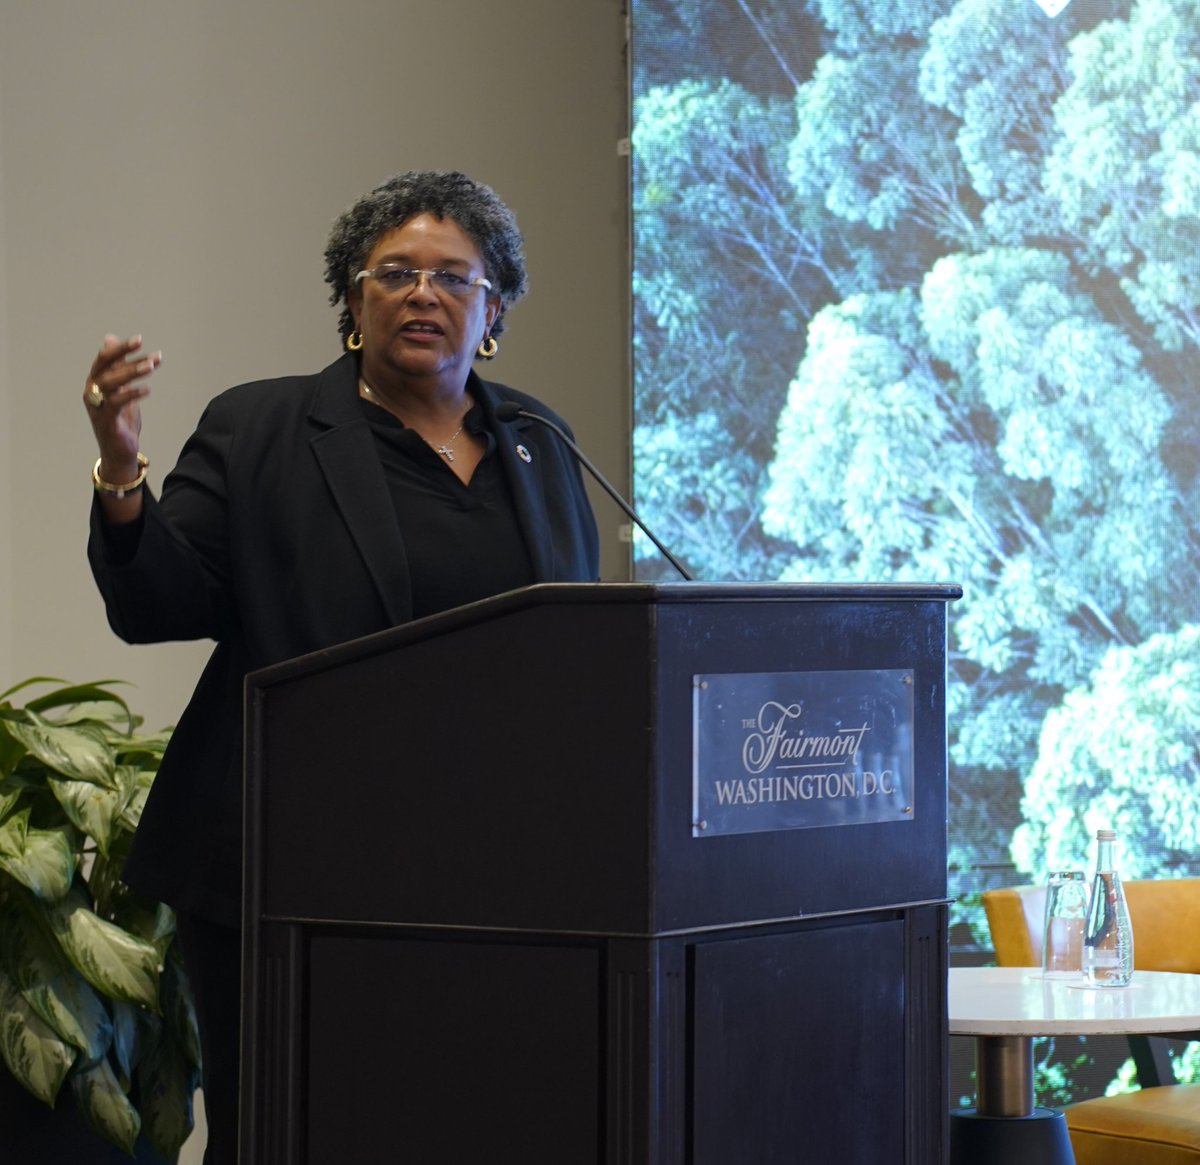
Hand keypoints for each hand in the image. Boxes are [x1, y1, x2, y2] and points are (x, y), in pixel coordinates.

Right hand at [84, 334, 161, 479]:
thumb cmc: (120, 421)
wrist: (119, 452)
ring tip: (152, 366)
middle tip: (151, 354)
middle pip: (106, 368)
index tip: (139, 339)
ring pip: (111, 383)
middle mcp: (92, 392)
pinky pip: (117, 403)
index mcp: (95, 382)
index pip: (104, 359)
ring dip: (132, 372)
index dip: (120, 348)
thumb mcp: (121, 390)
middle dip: (127, 357)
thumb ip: (118, 366)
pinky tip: (147, 390)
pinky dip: (132, 394)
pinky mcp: (105, 420)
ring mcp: (97, 406)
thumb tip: (111, 339)